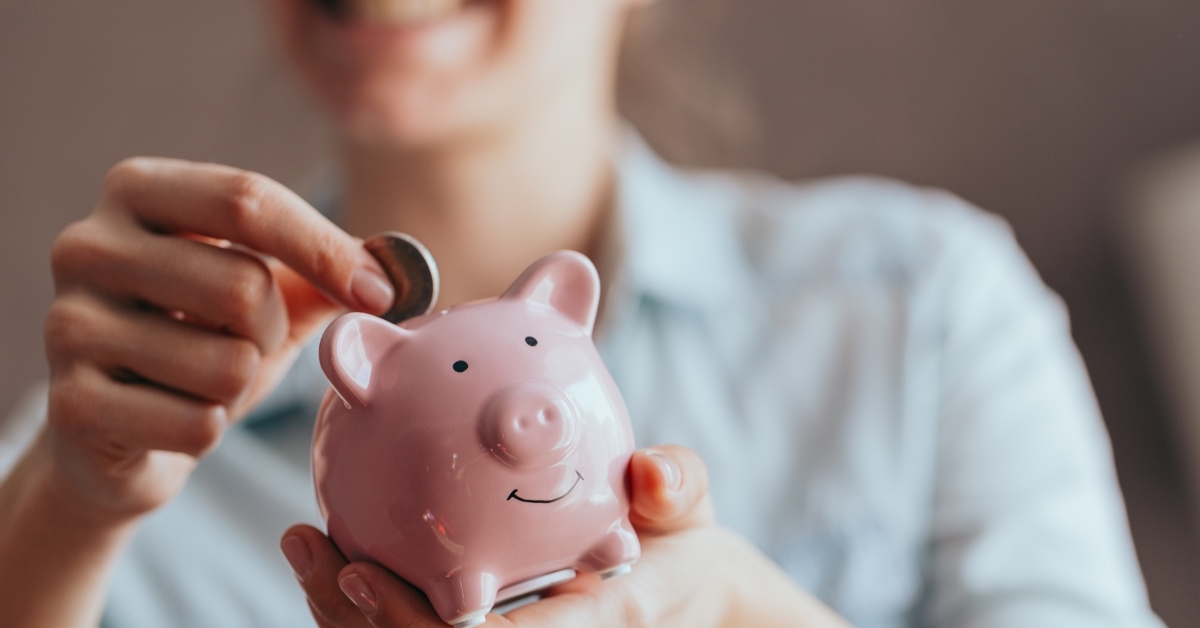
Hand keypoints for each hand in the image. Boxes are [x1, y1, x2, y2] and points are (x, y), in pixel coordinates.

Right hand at [42, 158, 394, 519]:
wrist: (119, 432)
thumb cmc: (203, 341)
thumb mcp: (270, 292)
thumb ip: (330, 269)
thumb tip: (400, 271)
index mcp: (139, 192)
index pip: (248, 199)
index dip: (325, 248)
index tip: (380, 295)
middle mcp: (87, 245)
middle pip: (244, 286)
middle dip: (272, 333)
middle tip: (244, 345)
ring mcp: (65, 325)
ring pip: (226, 364)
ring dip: (239, 387)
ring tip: (201, 382)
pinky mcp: (68, 405)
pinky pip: (196, 425)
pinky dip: (208, 432)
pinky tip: (173, 419)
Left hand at [283, 446, 851, 627]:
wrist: (680, 595)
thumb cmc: (679, 548)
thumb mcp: (690, 513)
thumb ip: (677, 487)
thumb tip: (651, 467)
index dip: (416, 625)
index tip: (362, 573)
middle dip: (358, 618)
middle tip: (313, 548)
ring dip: (345, 610)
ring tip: (304, 543)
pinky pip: (420, 626)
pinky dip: (367, 602)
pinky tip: (335, 548)